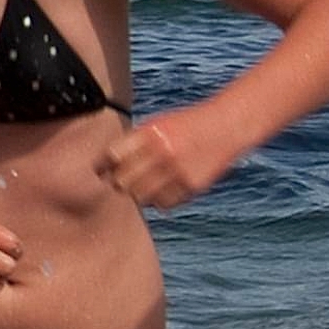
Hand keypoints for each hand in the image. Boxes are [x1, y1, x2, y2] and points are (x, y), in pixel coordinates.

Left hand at [96, 112, 227, 210]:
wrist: (227, 124)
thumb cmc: (186, 125)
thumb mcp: (157, 124)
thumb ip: (133, 143)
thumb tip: (104, 167)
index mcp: (150, 132)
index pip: (113, 156)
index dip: (104, 166)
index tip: (102, 171)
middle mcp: (162, 151)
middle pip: (123, 181)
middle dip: (120, 183)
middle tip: (122, 181)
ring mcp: (178, 170)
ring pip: (141, 197)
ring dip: (139, 194)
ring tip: (145, 185)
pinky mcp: (193, 185)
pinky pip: (164, 204)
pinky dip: (160, 200)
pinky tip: (164, 189)